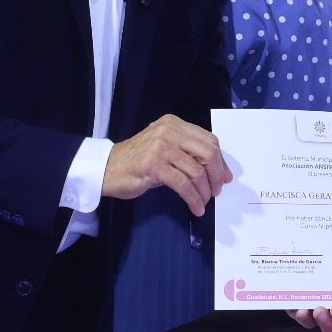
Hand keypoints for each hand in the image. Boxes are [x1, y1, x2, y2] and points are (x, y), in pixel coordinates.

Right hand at [103, 115, 230, 215]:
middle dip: (217, 175)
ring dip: (204, 191)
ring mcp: (161, 147)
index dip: (221, 161)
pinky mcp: (154, 166)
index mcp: (175, 124)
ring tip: (204, 202)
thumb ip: (188, 152)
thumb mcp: (165, 148)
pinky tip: (195, 208)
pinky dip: (193, 198)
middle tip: (216, 191)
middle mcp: (169, 131)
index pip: (209, 140)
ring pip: (196, 171)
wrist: (107, 168)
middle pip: (208, 152)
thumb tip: (219, 171)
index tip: (225, 178)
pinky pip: (183, 184)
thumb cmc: (138, 160)